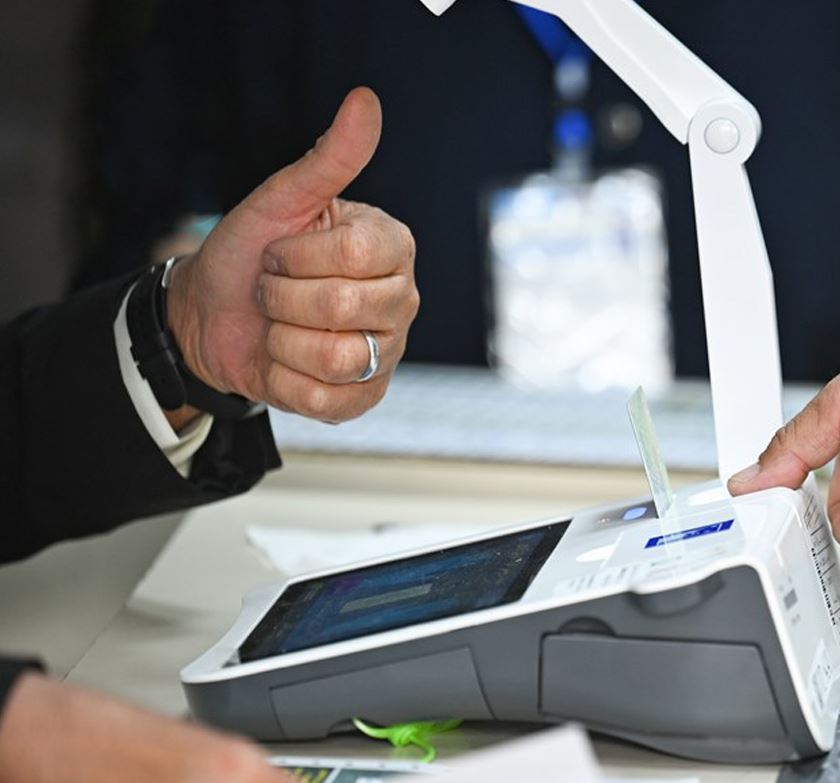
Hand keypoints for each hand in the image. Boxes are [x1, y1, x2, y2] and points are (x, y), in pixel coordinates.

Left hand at [167, 87, 419, 422]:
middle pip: (343, 305)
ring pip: (335, 357)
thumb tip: (366, 100)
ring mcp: (386, 352)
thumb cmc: (248, 253)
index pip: (356, 253)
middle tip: (273, 290)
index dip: (298, 255)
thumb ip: (329, 158)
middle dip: (282, 297)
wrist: (211, 318)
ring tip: (279, 327)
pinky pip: (326, 398)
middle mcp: (402, 300)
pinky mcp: (364, 397)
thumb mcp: (280, 200)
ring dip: (282, 341)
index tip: (281, 249)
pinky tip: (284, 362)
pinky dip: (286, 381)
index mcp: (392, 246)